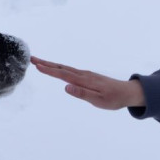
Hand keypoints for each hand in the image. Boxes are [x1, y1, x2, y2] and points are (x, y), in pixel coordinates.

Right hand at [31, 56, 145, 109]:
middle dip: (46, 64)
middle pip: (61, 68)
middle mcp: (83, 75)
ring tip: (39, 62)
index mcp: (84, 80)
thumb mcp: (98, 100)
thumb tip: (66, 87)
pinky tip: (56, 69)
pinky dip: (59, 68)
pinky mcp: (87, 76)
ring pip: (65, 68)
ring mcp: (85, 74)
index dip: (49, 70)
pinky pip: (69, 71)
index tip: (37, 65)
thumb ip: (82, 93)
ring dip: (51, 65)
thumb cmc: (113, 99)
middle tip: (32, 59)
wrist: (128, 92)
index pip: (63, 74)